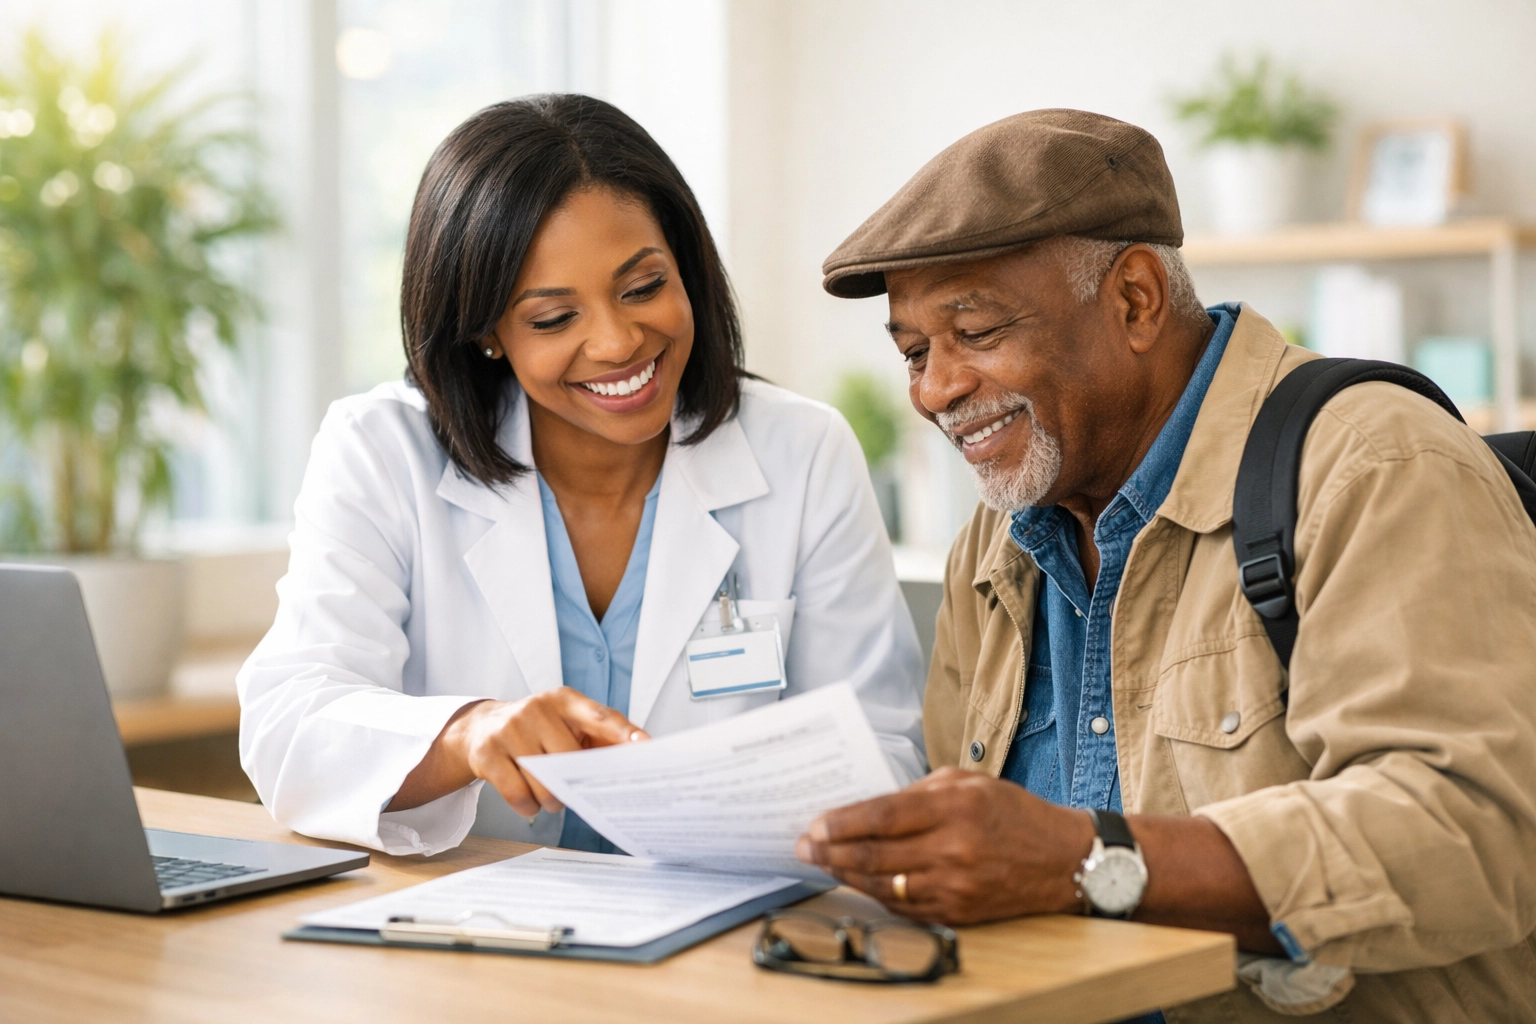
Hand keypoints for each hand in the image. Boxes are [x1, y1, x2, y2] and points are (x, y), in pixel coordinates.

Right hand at [388, 688, 645, 815]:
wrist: (480, 727)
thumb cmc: (537, 729)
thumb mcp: (566, 723)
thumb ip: (600, 736)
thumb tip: (636, 755)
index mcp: (563, 699)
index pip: (599, 715)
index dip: (623, 732)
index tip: (645, 746)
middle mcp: (536, 708)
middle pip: (571, 758)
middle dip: (577, 783)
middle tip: (574, 789)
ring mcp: (509, 730)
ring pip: (545, 783)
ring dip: (553, 799)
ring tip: (551, 795)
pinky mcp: (488, 753)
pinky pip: (519, 795)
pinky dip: (529, 806)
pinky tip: (530, 800)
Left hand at [795, 767, 1093, 924]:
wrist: (1062, 860)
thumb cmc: (1013, 813)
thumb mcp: (968, 782)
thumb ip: (918, 792)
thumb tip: (869, 806)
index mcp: (954, 808)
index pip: (883, 816)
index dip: (842, 823)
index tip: (815, 825)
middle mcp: (952, 849)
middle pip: (874, 855)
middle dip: (831, 851)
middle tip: (804, 847)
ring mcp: (954, 886)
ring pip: (883, 885)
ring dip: (845, 875)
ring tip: (823, 863)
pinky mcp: (957, 912)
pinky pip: (903, 906)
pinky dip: (875, 894)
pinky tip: (858, 882)